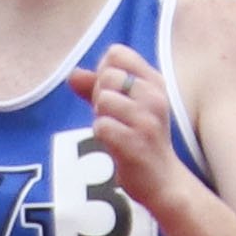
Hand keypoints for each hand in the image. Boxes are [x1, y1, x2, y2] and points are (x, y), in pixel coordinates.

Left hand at [68, 44, 182, 219]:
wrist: (163, 181)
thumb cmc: (142, 141)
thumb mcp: (125, 108)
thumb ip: (97, 88)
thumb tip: (72, 74)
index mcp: (154, 82)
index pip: (117, 54)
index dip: (103, 72)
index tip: (112, 94)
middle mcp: (154, 97)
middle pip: (107, 76)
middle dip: (99, 96)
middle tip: (113, 117)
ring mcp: (147, 120)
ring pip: (103, 100)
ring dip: (101, 117)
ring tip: (116, 131)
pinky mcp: (136, 143)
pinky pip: (102, 126)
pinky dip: (102, 136)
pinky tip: (115, 145)